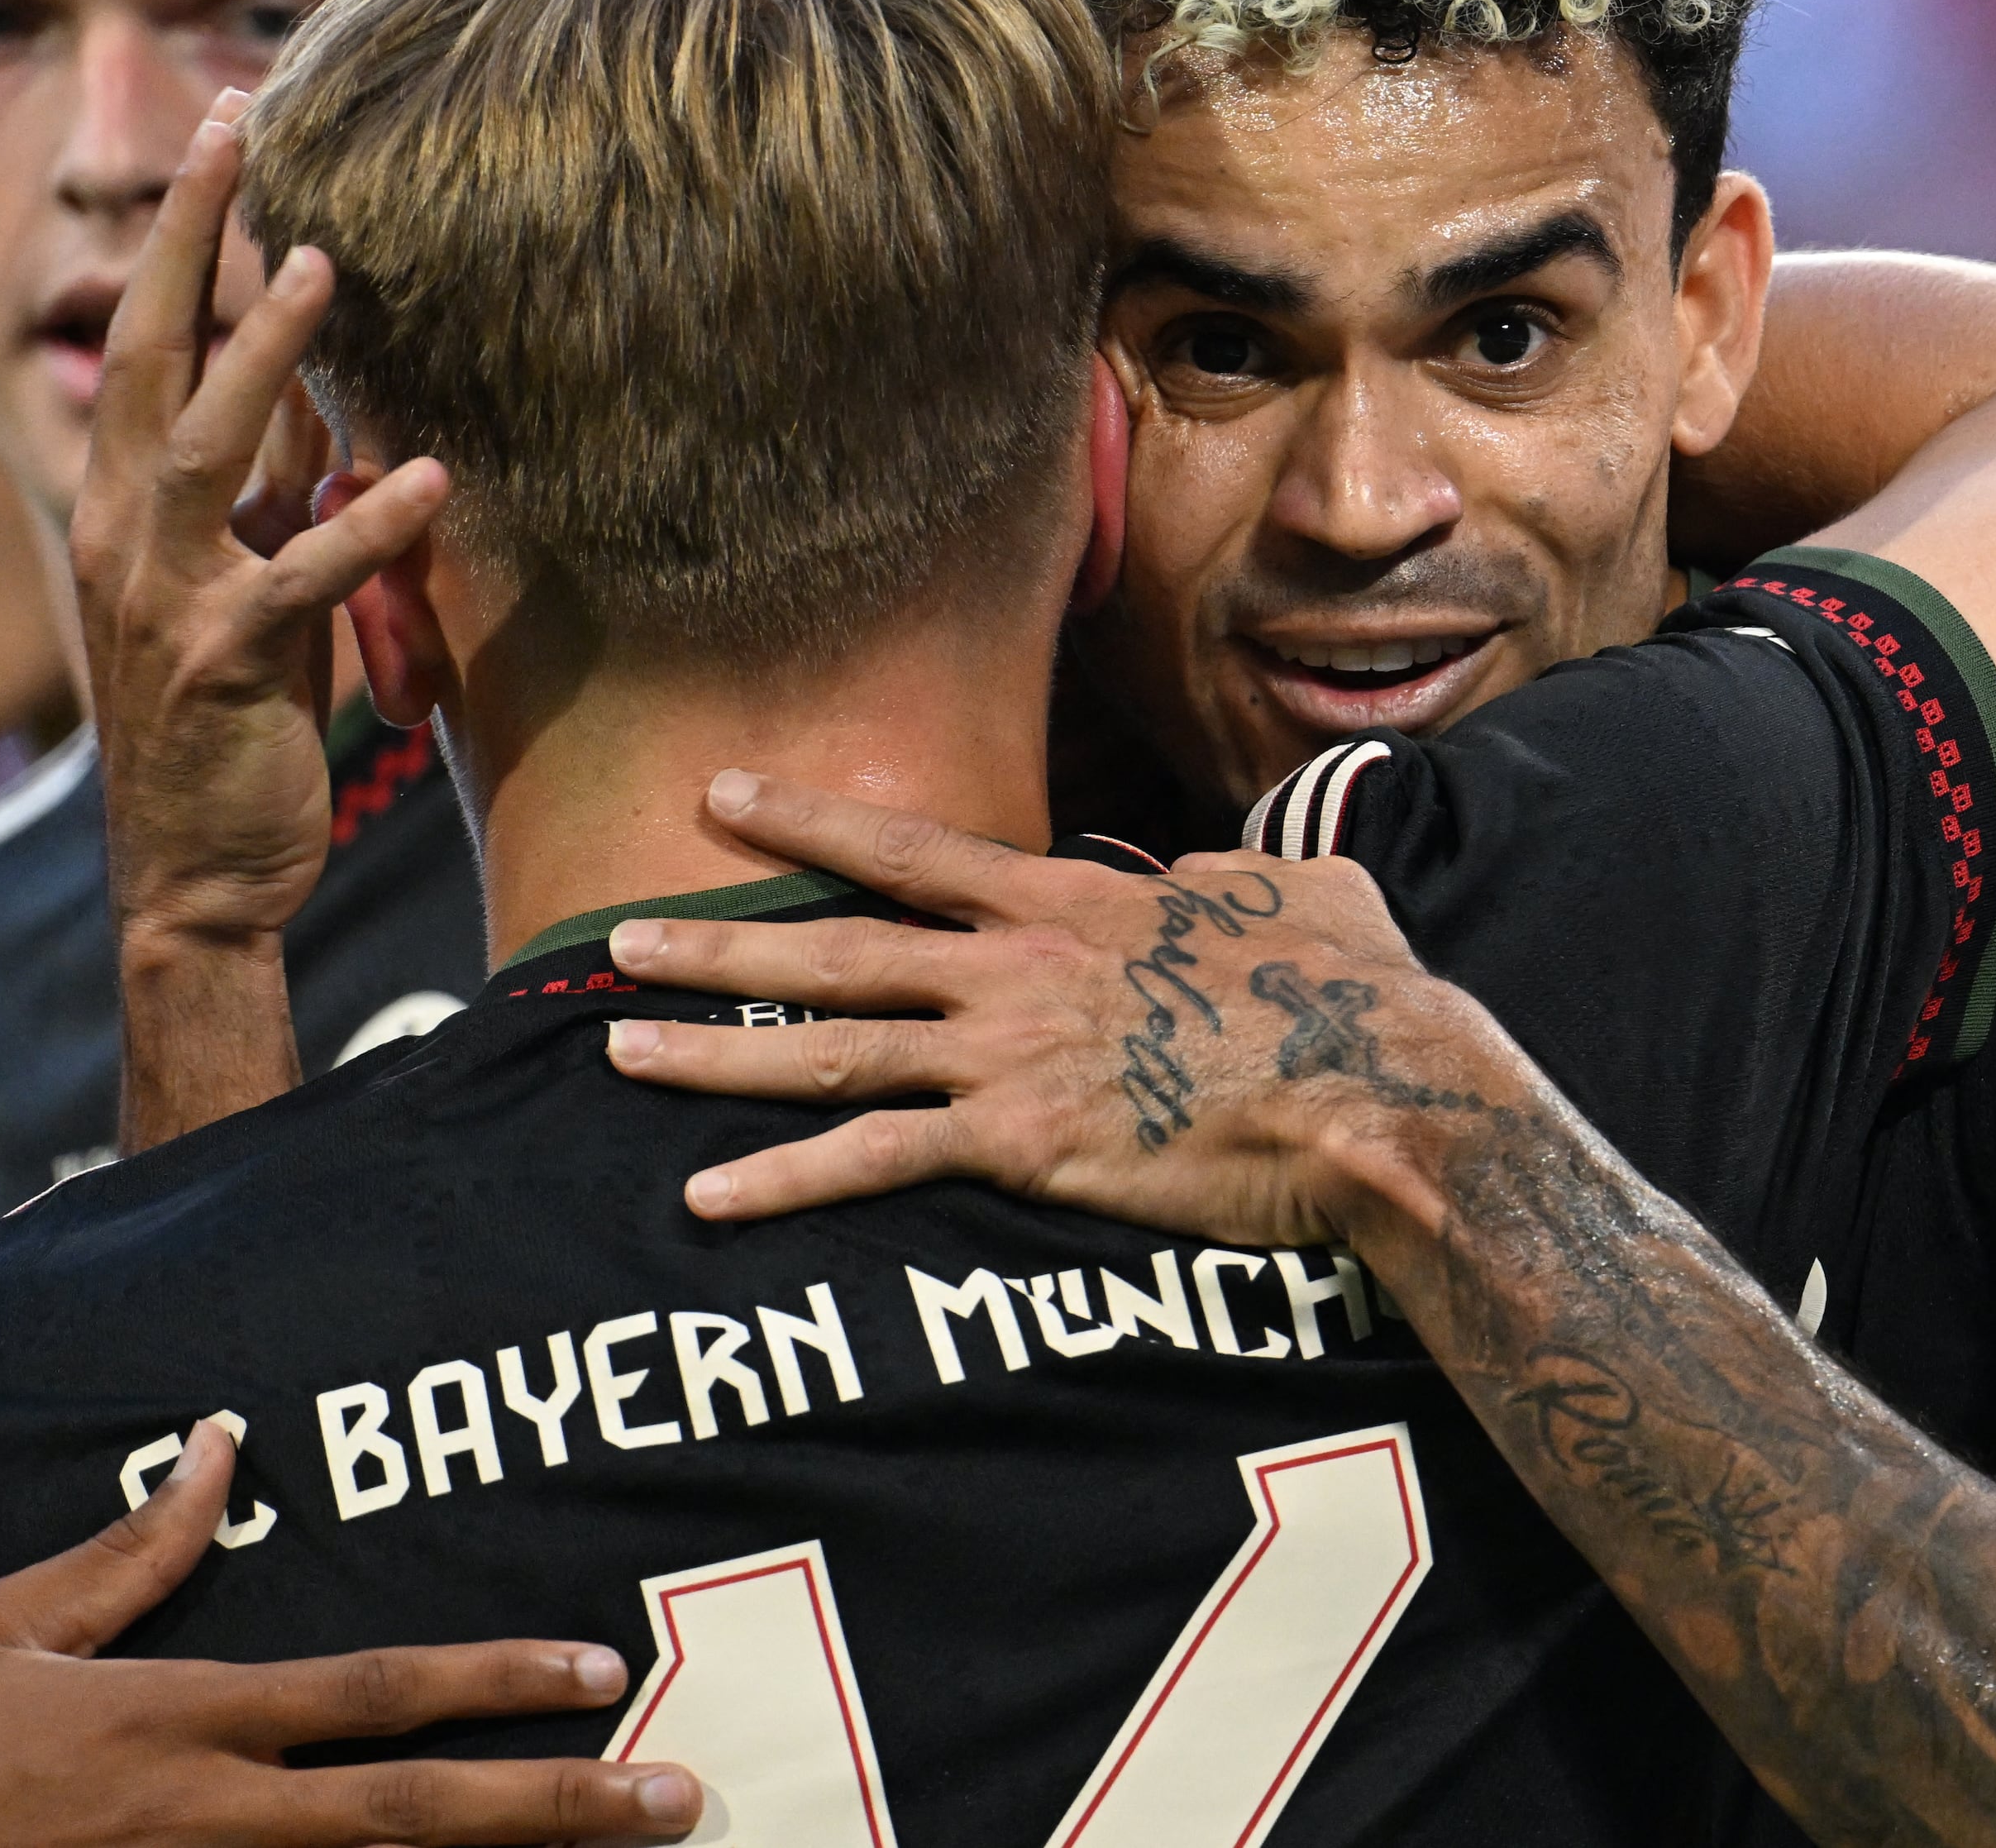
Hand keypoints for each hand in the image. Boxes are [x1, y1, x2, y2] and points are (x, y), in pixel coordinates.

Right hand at [0, 1420, 696, 1847]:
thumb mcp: (1, 1628)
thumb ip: (130, 1551)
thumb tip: (221, 1442)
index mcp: (172, 1721)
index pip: (367, 1694)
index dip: (492, 1678)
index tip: (602, 1667)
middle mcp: (200, 1817)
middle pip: (408, 1812)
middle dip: (555, 1805)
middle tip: (680, 1797)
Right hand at [73, 98, 450, 955]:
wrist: (198, 874)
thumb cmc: (231, 717)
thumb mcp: (250, 579)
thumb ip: (276, 490)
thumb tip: (334, 398)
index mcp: (124, 504)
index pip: (145, 340)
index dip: (183, 236)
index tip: (223, 131)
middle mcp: (125, 534)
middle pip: (146, 356)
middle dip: (187, 240)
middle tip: (231, 130)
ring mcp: (166, 597)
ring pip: (205, 451)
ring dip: (265, 356)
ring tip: (322, 268)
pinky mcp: (227, 665)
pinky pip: (298, 579)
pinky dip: (366, 527)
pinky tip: (432, 479)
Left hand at [597, 773, 1526, 1247]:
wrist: (1376, 1090)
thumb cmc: (1355, 992)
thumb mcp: (1292, 894)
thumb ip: (1223, 879)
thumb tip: (1197, 879)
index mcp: (1073, 902)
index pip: (912, 850)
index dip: (813, 822)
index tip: (727, 795)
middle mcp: (1019, 968)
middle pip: (839, 948)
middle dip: (721, 941)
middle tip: (622, 938)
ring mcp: (1012, 1056)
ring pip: (830, 1049)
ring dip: (716, 1051)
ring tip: (619, 1048)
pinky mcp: (1024, 1144)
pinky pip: (877, 1161)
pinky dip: (785, 1181)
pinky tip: (706, 1199)